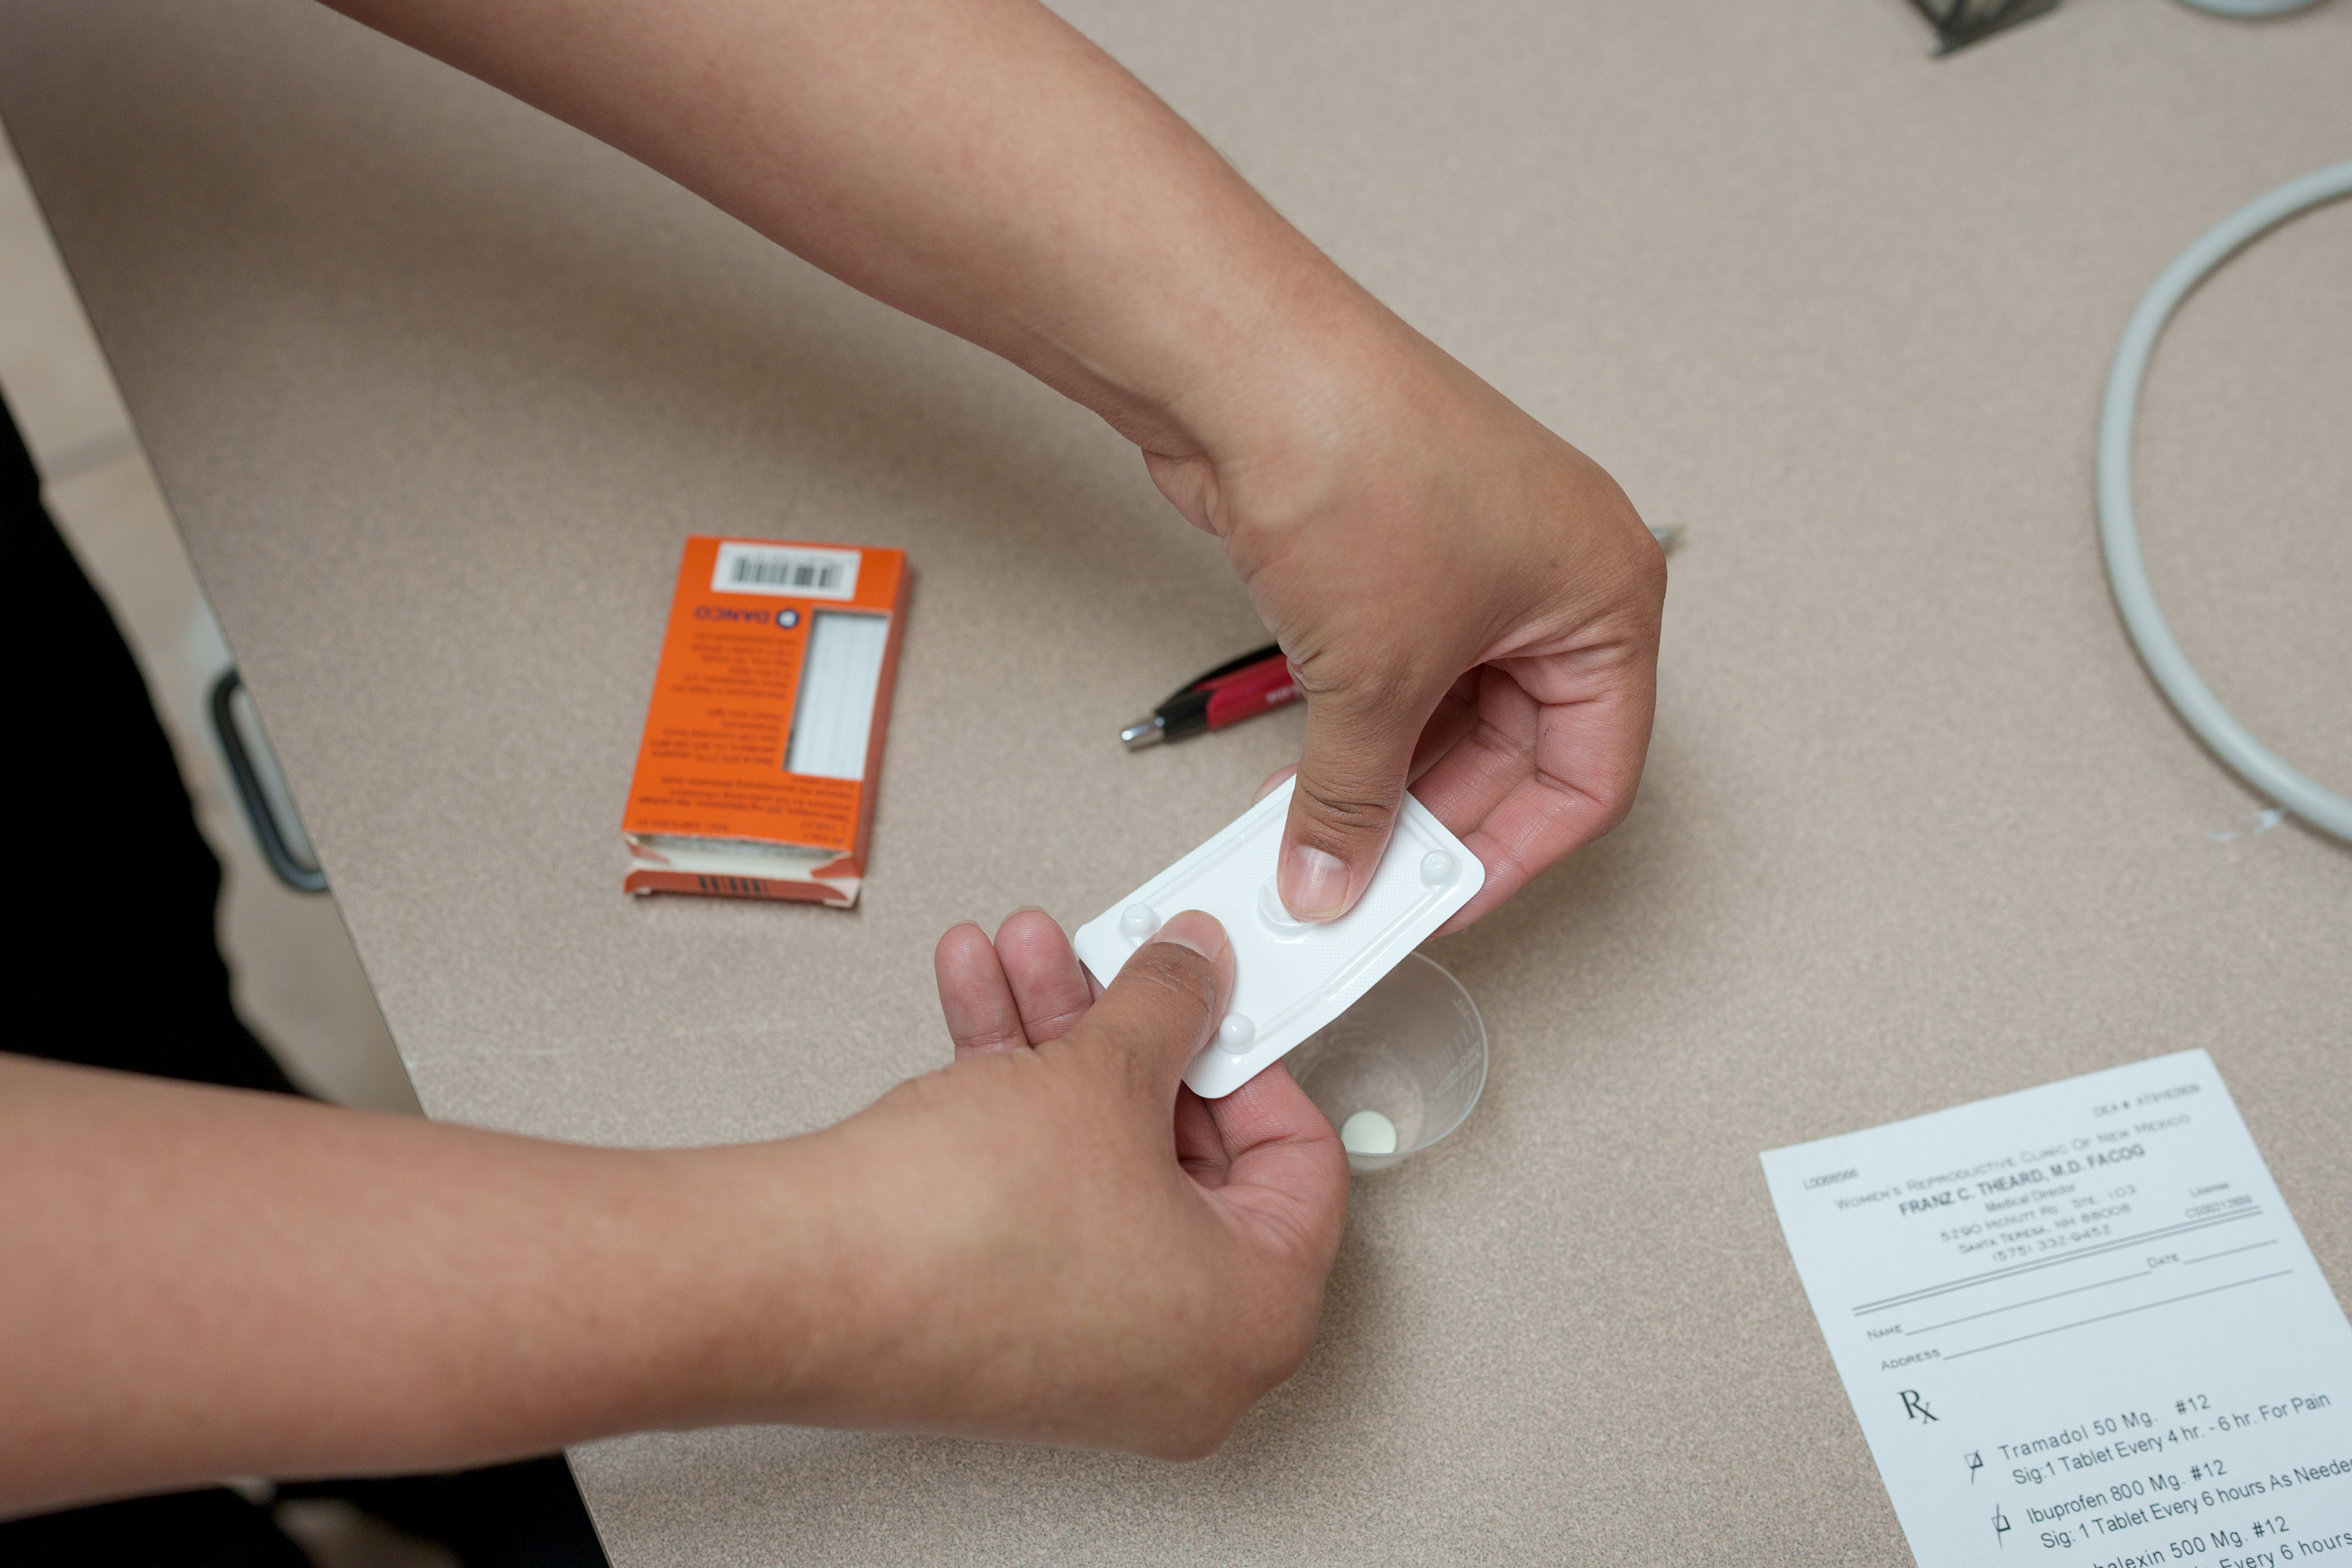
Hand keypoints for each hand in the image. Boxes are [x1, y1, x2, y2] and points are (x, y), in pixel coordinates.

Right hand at [768, 909, 1346, 1456]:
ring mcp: (1094, 1350)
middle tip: (1114, 960)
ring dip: (1058, 1041)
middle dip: (1130, 1031)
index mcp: (1253, 1318)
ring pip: (1100, 1158)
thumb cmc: (962, 1233)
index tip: (1211, 998)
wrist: (804, 1285)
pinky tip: (977, 1003)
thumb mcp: (1103, 1074)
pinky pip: (1041, 1189)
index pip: (1300, 1163)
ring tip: (1023, 956)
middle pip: (1189, 1152)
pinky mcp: (1011, 1325)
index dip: (1251, 1056)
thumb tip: (1195, 971)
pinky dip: (1014, 1098)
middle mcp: (1187, 1357)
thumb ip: (1170, 1005)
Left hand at [1143, 303, 1665, 929]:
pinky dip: (1356, 732)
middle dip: (1437, 821)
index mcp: (1607, 594)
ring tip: (1322, 845)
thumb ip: (1357, 800)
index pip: (1591, 773)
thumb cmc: (1357, 464)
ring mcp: (1474, 560)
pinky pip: (1396, 675)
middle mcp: (1555, 574)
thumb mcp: (1375, 677)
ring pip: (1449, 715)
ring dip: (1386, 782)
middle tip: (1368, 886)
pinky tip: (1304, 784)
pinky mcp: (1398, 554)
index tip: (1444, 904)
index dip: (1517, 852)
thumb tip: (1336, 878)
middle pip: (1519, 749)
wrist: (1244, 368)